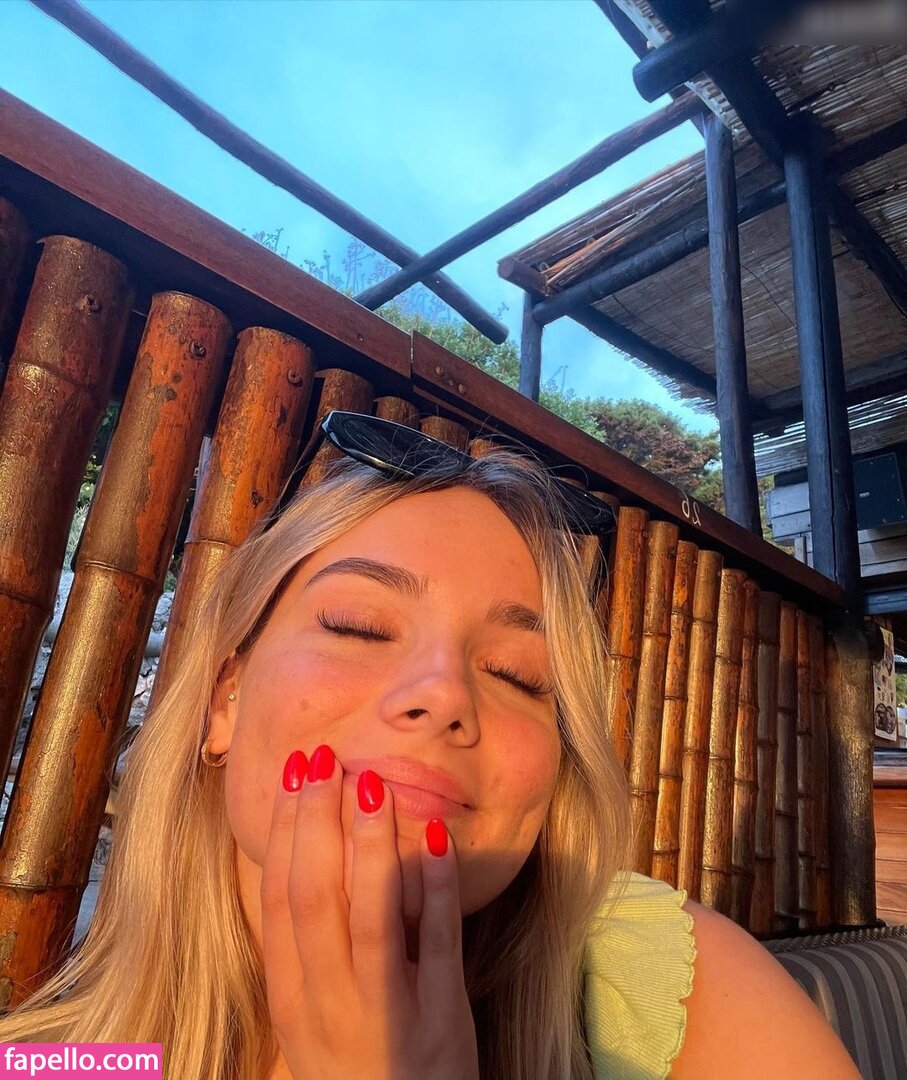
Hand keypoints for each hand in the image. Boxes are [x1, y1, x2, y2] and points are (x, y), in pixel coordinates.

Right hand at [260, 744, 480, 1079]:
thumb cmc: (355, 1060)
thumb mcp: (313, 1009)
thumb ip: (310, 942)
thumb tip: (306, 849)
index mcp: (292, 996)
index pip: (277, 900)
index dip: (283, 832)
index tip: (293, 775)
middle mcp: (327, 1004)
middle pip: (312, 897)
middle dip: (315, 821)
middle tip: (323, 759)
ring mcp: (384, 1014)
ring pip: (369, 916)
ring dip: (368, 844)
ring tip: (371, 783)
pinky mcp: (440, 1021)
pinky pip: (437, 944)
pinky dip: (435, 887)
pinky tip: (436, 837)